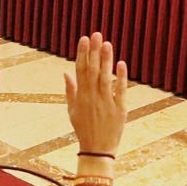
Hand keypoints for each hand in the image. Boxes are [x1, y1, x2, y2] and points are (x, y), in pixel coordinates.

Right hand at [63, 32, 128, 156]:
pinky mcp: (119, 110)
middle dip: (94, 51)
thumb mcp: (72, 111)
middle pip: (92, 70)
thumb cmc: (84, 129)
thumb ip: (70, 91)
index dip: (82, 53)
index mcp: (81, 96)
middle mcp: (92, 97)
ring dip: (106, 60)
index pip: (80, 70)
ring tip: (107, 43)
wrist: (97, 151)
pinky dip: (120, 78)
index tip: (84, 38)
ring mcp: (106, 103)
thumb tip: (65, 72)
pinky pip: (120, 91)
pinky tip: (121, 64)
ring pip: (105, 78)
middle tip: (96, 34)